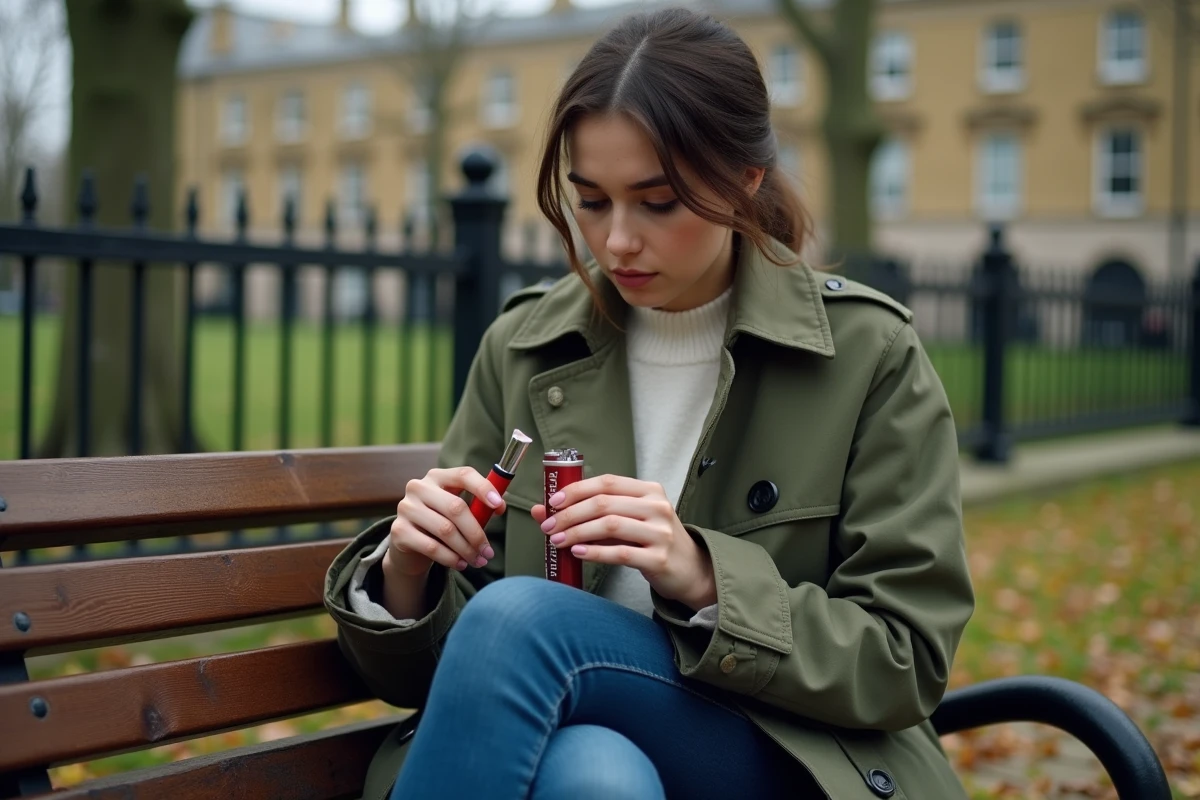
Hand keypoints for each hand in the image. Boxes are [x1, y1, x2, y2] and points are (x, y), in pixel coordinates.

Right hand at [383, 467, 504, 577]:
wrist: (408, 544)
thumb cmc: (440, 522)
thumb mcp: (457, 511)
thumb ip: (477, 506)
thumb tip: (500, 506)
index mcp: (437, 477)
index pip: (463, 474)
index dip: (483, 488)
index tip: (499, 505)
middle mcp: (419, 487)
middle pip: (456, 507)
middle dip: (477, 533)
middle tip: (489, 552)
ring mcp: (406, 508)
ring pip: (445, 530)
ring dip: (466, 549)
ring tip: (478, 561)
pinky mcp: (398, 531)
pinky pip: (431, 547)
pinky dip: (451, 558)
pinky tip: (461, 564)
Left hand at [533, 475, 716, 610]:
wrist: (689, 569)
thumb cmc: (651, 541)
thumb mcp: (626, 521)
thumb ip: (590, 514)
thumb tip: (543, 510)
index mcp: (649, 490)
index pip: (607, 483)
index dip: (576, 490)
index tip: (553, 502)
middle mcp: (657, 507)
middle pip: (605, 504)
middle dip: (571, 514)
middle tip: (549, 526)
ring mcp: (660, 533)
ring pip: (610, 526)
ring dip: (578, 532)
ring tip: (558, 540)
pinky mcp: (659, 558)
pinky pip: (620, 553)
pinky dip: (595, 552)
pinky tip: (578, 552)